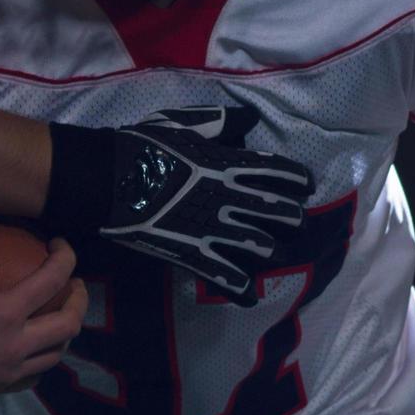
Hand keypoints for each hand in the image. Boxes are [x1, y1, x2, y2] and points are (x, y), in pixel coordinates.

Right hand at [0, 214, 85, 413]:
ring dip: (66, 330)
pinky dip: (44, 358)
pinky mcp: (1, 389)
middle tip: (73, 284)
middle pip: (69, 323)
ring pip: (57, 353)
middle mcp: (17, 344)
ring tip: (59, 313)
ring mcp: (11, 370)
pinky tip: (35, 349)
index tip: (59, 246)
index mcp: (5, 314)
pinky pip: (36, 376)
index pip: (52, 279)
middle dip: (79, 299)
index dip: (65, 257)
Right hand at [101, 106, 313, 305]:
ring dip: (268, 246)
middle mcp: (225, 196)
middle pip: (272, 208)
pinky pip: (220, 273)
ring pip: (255, 241)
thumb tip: (250, 117)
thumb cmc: (142, 145)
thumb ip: (219, 122)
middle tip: (297, 220)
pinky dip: (237, 286)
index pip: (272, 170)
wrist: (108, 179)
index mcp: (224, 162)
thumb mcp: (181, 123)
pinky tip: (249, 296)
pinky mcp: (189, 251)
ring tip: (272, 250)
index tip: (307, 185)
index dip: (295, 177)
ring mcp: (210, 227)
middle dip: (290, 215)